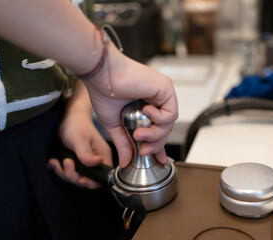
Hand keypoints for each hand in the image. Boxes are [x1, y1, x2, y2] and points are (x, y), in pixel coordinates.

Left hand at [48, 81, 112, 188]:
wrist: (67, 117)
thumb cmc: (76, 125)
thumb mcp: (79, 139)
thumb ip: (86, 154)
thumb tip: (97, 163)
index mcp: (102, 156)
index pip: (103, 178)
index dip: (92, 182)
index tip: (81, 179)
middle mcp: (96, 161)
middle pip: (87, 180)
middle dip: (73, 175)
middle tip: (66, 162)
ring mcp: (85, 162)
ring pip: (75, 177)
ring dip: (63, 172)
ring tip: (56, 161)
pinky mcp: (76, 162)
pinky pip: (67, 172)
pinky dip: (58, 169)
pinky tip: (53, 162)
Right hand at [82, 45, 177, 167]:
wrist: (101, 74)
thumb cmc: (104, 92)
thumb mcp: (114, 125)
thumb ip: (123, 143)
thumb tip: (125, 162)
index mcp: (144, 106)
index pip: (157, 129)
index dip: (158, 145)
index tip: (158, 159)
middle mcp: (156, 100)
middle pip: (165, 129)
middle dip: (155, 144)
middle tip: (143, 151)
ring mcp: (162, 93)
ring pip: (169, 124)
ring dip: (155, 134)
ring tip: (138, 134)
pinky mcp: (166, 88)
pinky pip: (171, 113)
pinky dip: (159, 118)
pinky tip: (146, 111)